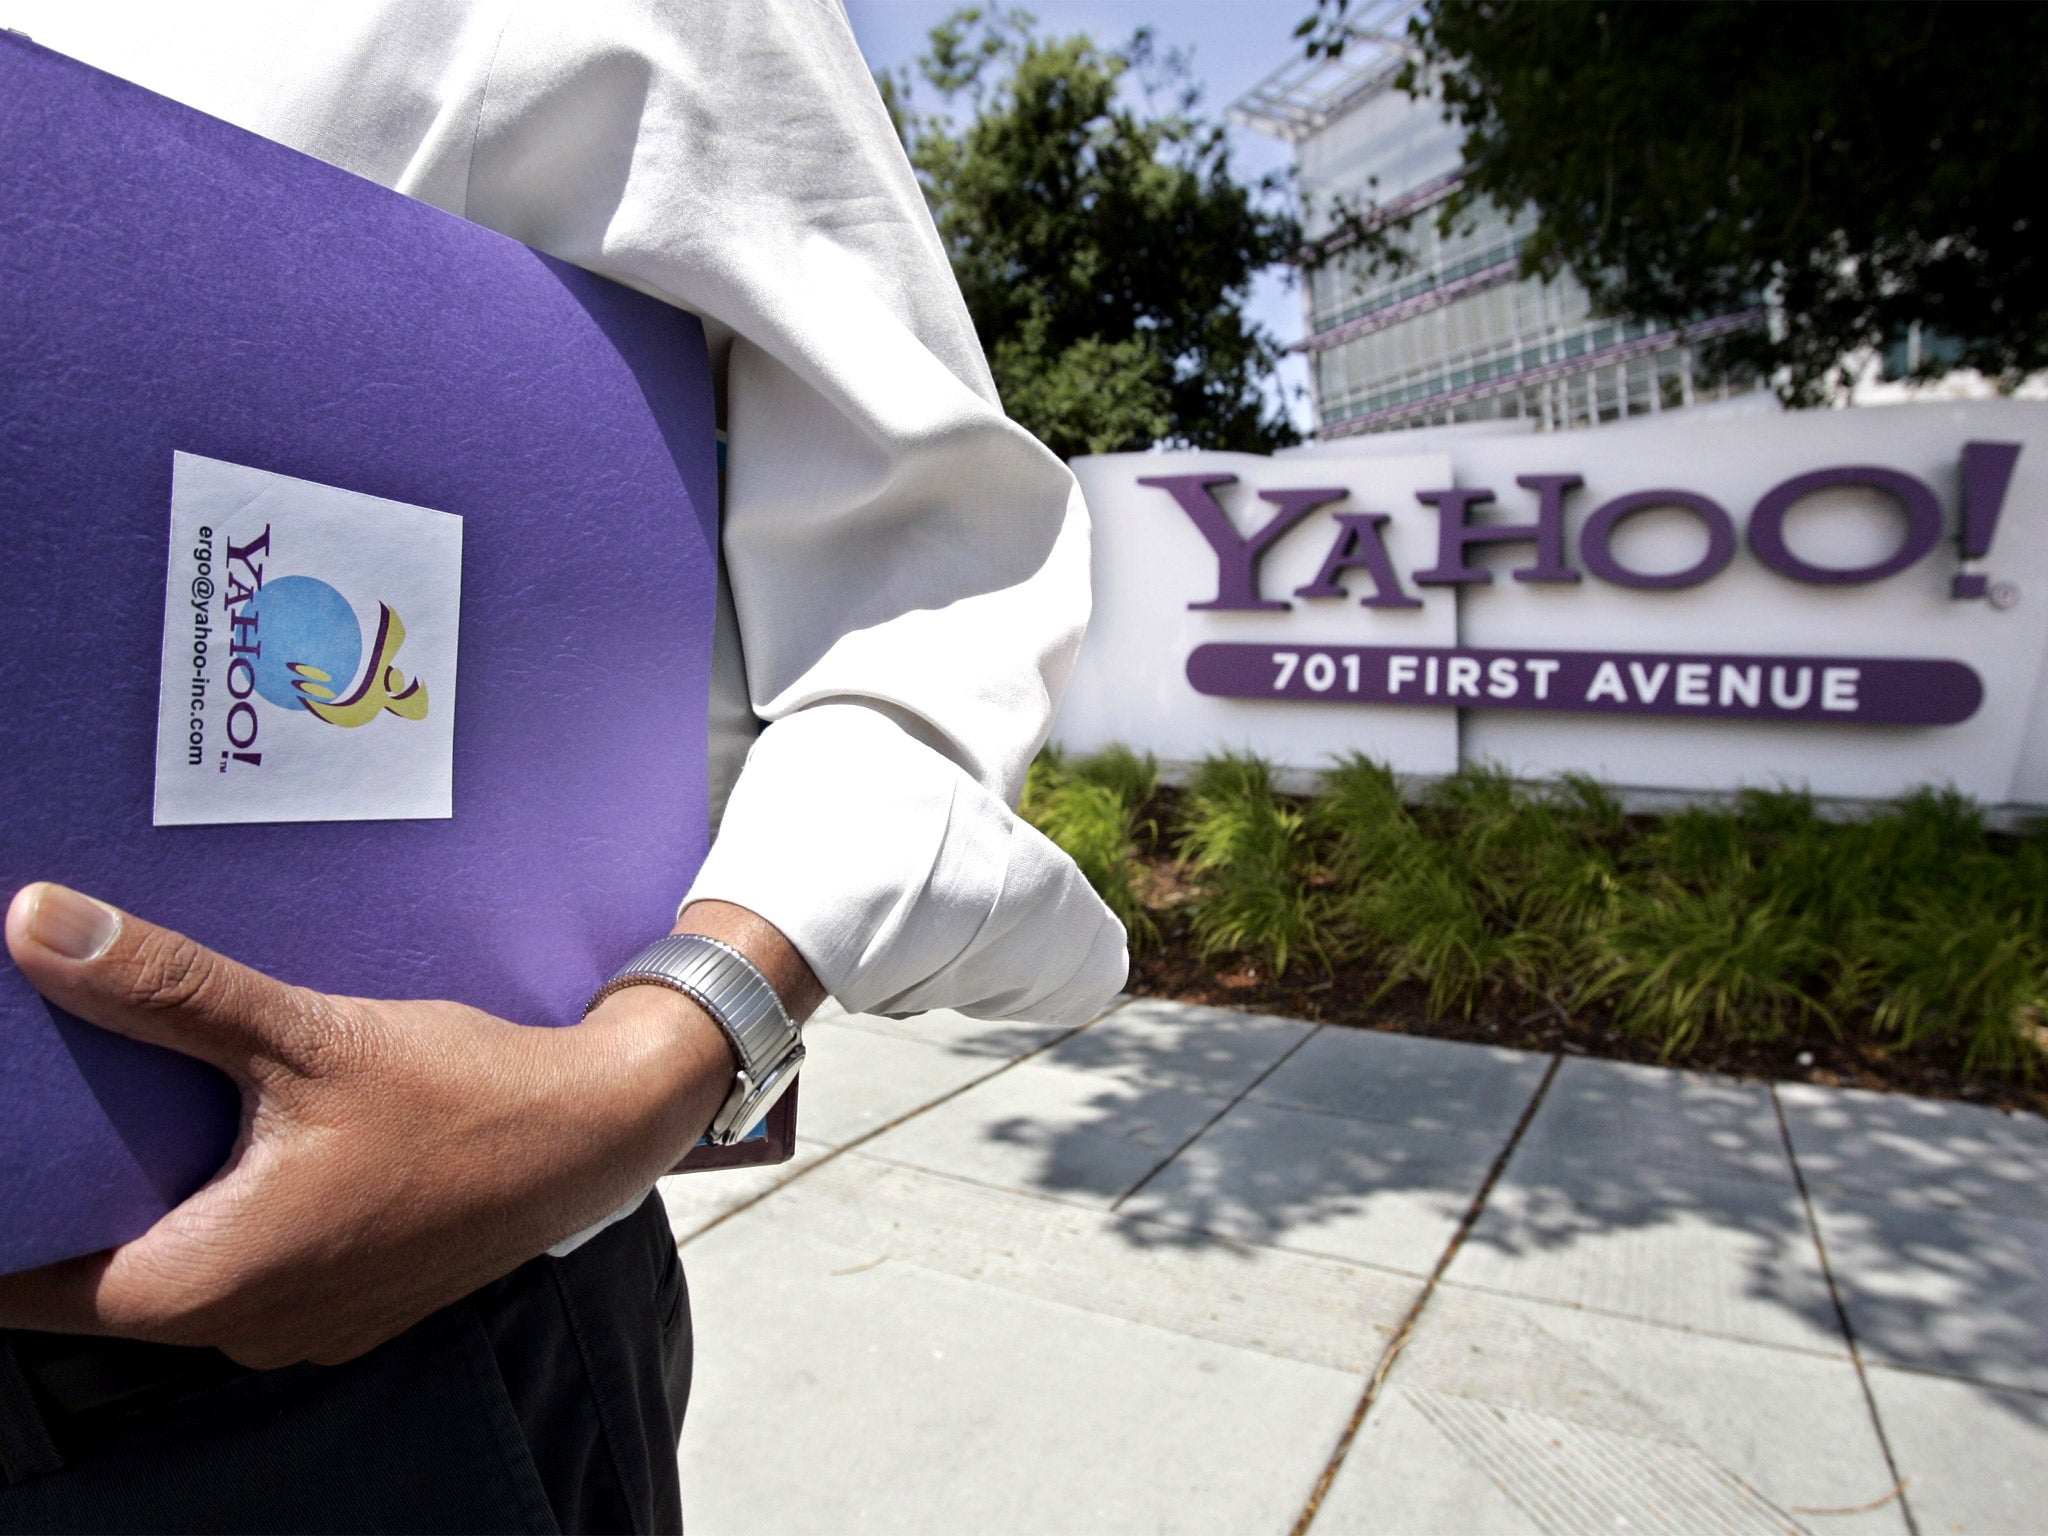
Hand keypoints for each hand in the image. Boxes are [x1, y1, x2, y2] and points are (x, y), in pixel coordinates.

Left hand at [0, 883, 792, 1367]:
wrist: (602, 1131)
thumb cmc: (465, 1098)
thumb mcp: (307, 1032)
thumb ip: (167, 988)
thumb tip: (35, 924)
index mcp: (209, 1285)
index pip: (27, 1284)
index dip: (2, 1217)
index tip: (2, 1143)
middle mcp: (246, 1330)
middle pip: (103, 1279)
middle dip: (78, 1199)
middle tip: (64, 1104)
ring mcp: (306, 1327)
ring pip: (182, 1276)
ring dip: (159, 1208)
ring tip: (154, 1113)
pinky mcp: (355, 1304)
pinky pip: (252, 1274)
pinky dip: (230, 1219)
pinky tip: (252, 1141)